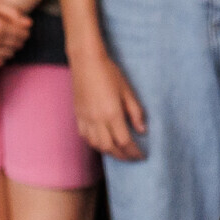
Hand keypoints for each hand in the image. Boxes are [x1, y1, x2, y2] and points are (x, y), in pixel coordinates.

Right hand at [71, 45, 146, 159]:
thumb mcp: (128, 91)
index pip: (124, 141)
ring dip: (108, 152)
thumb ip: (135, 112)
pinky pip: (85, 137)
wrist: (86, 62)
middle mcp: (96, 119)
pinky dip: (95, 144)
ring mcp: (84, 118)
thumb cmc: (110, 73)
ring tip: (120, 153)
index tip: (142, 156)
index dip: (134, 152)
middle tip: (133, 158)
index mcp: (111, 113)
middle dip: (122, 156)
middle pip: (109, 147)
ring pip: (96, 144)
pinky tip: (103, 143)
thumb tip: (142, 130)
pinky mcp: (77, 116)